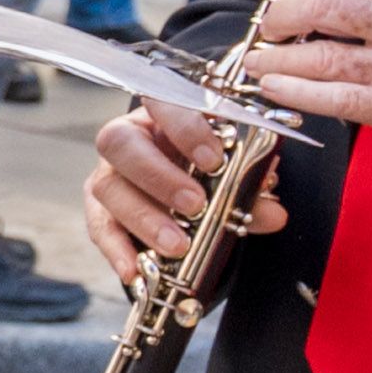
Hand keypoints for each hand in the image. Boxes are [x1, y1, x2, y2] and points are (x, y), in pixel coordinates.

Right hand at [83, 94, 279, 286]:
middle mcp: (128, 139)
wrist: (191, 191)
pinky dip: (118, 249)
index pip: (161, 103)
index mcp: (162, 115)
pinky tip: (135, 269)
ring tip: (177, 245)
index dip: (184, 127)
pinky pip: (100, 227)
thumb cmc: (209, 170)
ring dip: (144, 217)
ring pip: (108, 187)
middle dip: (158, 176)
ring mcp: (108, 173)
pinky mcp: (100, 209)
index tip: (214, 159)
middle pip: (120, 144)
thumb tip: (272, 212)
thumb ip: (250, 189)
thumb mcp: (234, 172)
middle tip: (195, 205)